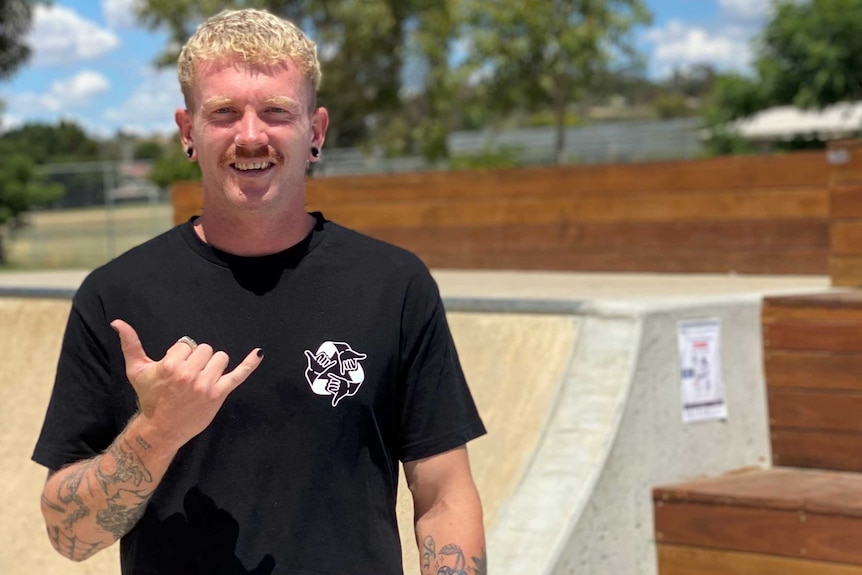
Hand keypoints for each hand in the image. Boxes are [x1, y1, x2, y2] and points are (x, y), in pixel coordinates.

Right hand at [111, 319, 262, 447]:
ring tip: (201, 379)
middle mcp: (190, 374)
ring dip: (213, 365)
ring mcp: (206, 385)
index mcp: (171, 365)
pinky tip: (258, 353)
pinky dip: (249, 364)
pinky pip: (238, 375)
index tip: (174, 370)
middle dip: (197, 359)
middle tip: (188, 376)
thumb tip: (117, 322)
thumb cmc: (149, 397)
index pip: (186, 345)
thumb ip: (130, 344)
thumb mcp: (137, 370)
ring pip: (220, 358)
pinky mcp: (219, 394)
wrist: (161, 428)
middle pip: (205, 350)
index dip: (181, 356)